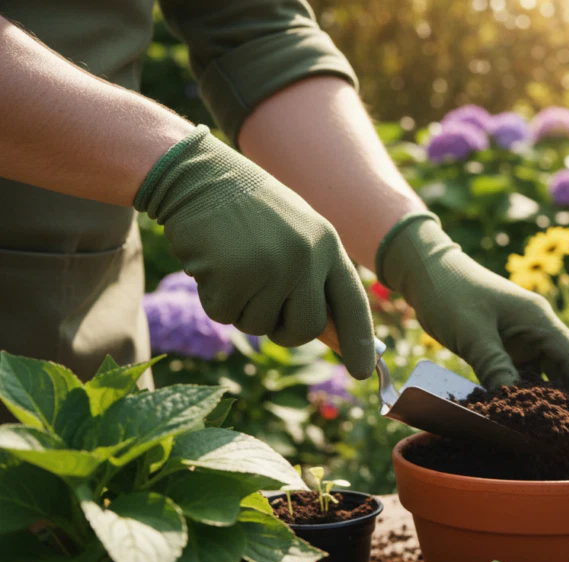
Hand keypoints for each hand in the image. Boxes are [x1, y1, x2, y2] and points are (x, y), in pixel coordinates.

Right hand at [135, 126, 375, 377]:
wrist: (200, 176)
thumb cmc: (249, 213)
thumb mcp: (295, 237)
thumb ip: (315, 281)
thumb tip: (334, 338)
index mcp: (328, 245)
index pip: (352, 304)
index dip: (359, 342)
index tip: (362, 373)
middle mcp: (306, 257)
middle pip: (305, 329)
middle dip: (281, 329)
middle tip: (260, 300)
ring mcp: (272, 266)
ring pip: (259, 327)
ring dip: (241, 307)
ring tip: (234, 264)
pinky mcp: (234, 275)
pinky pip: (225, 315)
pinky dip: (214, 298)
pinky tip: (213, 264)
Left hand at [377, 214, 568, 414]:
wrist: (426, 272)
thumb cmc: (451, 294)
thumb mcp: (473, 333)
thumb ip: (495, 367)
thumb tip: (511, 405)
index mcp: (539, 320)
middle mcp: (535, 330)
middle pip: (562, 370)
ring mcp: (519, 338)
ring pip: (541, 375)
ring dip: (544, 400)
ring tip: (550, 433)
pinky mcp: (502, 346)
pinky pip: (519, 374)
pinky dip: (521, 393)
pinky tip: (519, 416)